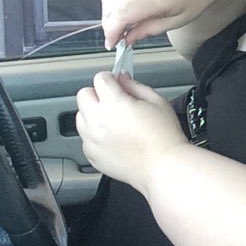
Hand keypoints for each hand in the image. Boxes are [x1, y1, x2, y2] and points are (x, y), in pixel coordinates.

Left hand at [74, 72, 187, 193]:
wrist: (163, 167)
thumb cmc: (164, 137)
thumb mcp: (157, 101)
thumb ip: (135, 86)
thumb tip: (122, 79)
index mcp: (113, 103)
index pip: (100, 78)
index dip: (111, 79)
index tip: (118, 84)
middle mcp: (97, 120)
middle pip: (84, 94)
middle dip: (98, 94)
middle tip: (115, 101)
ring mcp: (91, 139)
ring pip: (80, 116)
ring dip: (93, 113)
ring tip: (114, 121)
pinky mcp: (91, 154)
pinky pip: (85, 137)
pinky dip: (95, 135)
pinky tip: (114, 138)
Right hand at [100, 0, 234, 47]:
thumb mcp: (178, 20)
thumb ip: (150, 29)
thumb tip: (129, 39)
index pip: (119, 16)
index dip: (111, 32)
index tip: (113, 43)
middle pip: (110, 5)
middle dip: (109, 24)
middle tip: (119, 35)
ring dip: (110, 10)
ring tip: (124, 21)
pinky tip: (126, 4)